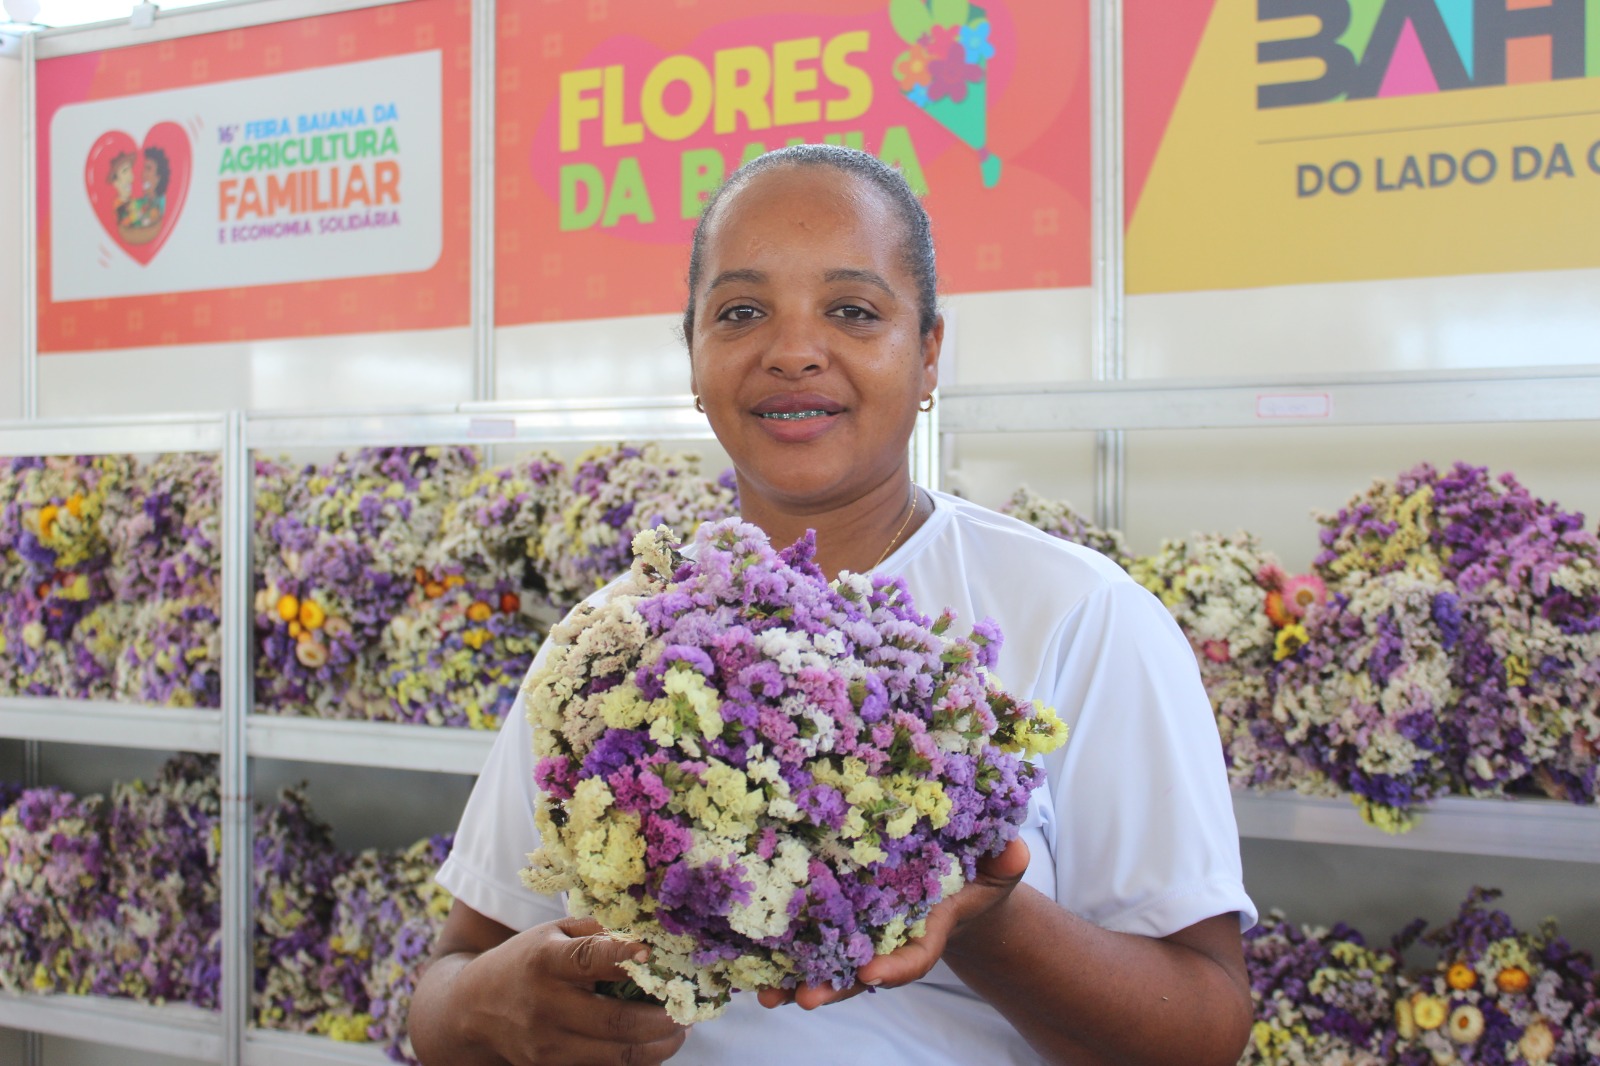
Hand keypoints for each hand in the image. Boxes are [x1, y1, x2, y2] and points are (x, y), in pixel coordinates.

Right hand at [464, 915, 689, 1064]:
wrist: (470, 1009)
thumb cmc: (524, 960)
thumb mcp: (551, 933)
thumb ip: (596, 931)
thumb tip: (649, 931)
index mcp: (546, 961)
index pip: (590, 959)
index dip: (627, 957)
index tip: (655, 954)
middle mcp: (545, 1005)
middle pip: (616, 1022)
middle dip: (663, 1019)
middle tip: (688, 1010)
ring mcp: (547, 1043)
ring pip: (616, 1055)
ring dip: (658, 1046)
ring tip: (679, 1031)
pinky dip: (636, 1058)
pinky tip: (653, 1044)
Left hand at [756, 837, 1031, 1010]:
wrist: (949, 875)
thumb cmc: (974, 874)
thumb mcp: (995, 867)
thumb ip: (1003, 863)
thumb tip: (1012, 850)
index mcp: (926, 930)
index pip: (912, 958)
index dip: (894, 968)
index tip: (873, 973)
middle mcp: (888, 940)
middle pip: (859, 972)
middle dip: (833, 986)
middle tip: (806, 998)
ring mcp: (861, 934)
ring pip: (827, 964)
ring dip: (797, 979)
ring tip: (767, 992)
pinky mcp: (836, 918)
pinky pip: (807, 939)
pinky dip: (781, 951)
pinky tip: (751, 961)